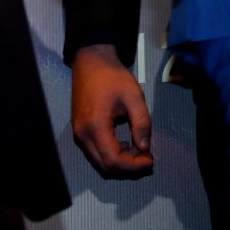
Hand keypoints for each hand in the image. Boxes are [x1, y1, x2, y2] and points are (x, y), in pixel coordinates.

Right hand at [71, 44, 152, 172]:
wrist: (92, 63)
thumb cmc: (113, 77)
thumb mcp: (134, 96)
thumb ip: (141, 122)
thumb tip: (145, 147)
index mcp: (95, 127)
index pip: (113, 160)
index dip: (133, 165)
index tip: (150, 159)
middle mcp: (83, 136)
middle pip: (104, 165)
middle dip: (128, 166)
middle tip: (147, 158)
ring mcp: (79, 134)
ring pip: (98, 160)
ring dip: (120, 161)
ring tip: (139, 150)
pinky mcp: (80, 131)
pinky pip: (95, 151)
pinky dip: (111, 153)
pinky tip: (125, 142)